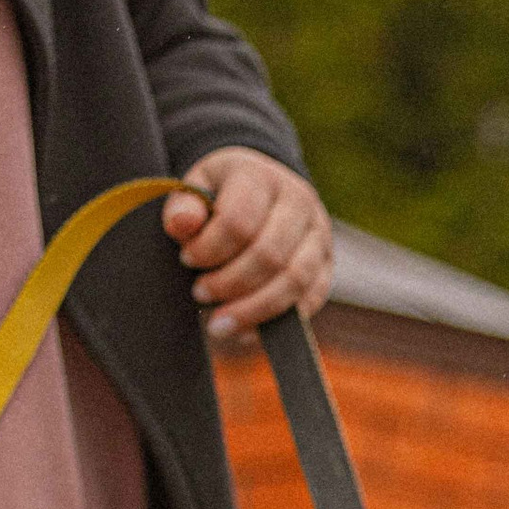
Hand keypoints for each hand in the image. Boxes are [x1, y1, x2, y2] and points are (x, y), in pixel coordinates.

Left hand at [163, 149, 334, 331]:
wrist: (263, 191)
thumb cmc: (223, 195)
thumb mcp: (196, 188)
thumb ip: (184, 206)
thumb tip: (182, 225)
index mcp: (262, 177)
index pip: (239, 221)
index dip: (210, 248)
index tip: (187, 260)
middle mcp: (299, 202)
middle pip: (269, 254)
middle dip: (230, 283)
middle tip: (200, 293)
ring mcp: (318, 235)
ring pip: (294, 280)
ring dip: (253, 309)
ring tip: (219, 324)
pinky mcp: (327, 265)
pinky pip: (309, 299)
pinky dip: (276, 320)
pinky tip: (245, 331)